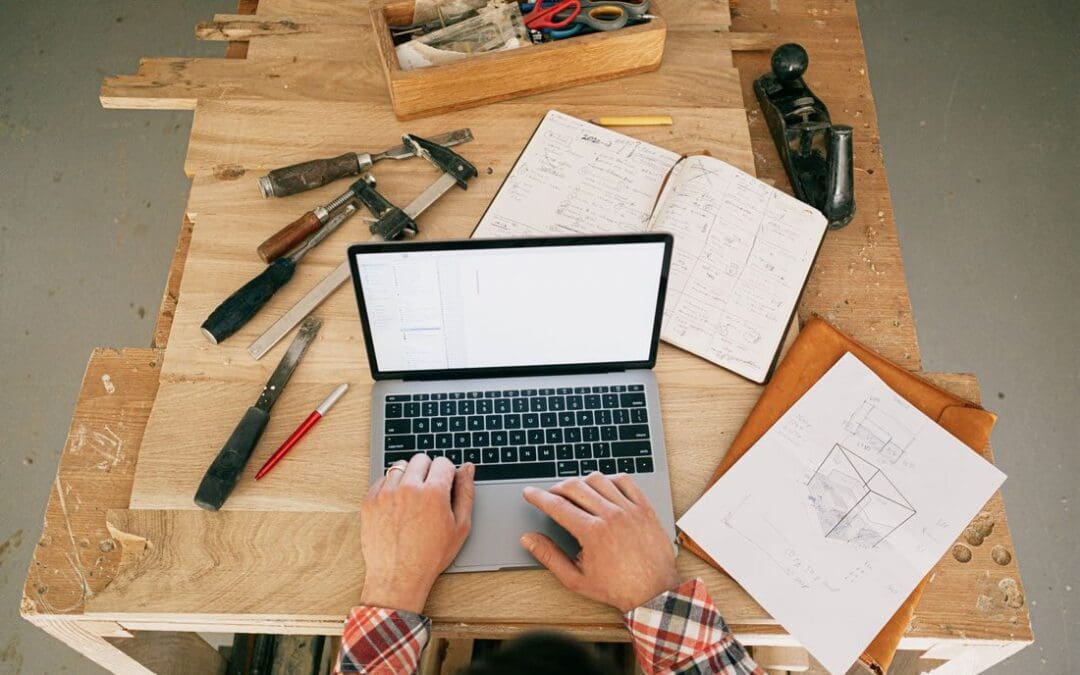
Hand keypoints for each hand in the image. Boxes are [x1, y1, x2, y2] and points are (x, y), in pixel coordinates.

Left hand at [360, 454, 474, 612]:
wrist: (398, 577)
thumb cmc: (430, 556)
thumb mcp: (460, 527)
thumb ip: (466, 493)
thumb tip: (467, 469)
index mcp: (434, 493)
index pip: (443, 462)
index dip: (447, 474)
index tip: (445, 484)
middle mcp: (408, 488)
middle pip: (421, 459)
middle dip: (428, 471)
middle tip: (429, 491)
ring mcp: (386, 494)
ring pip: (400, 466)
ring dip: (408, 476)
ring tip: (412, 497)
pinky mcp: (370, 501)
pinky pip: (382, 479)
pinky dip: (391, 486)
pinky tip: (398, 504)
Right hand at [521, 472, 679, 611]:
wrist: (654, 592)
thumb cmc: (617, 588)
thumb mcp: (576, 579)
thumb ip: (549, 556)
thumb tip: (529, 540)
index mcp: (592, 532)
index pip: (557, 505)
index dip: (538, 497)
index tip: (529, 493)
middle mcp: (611, 515)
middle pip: (575, 487)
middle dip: (556, 488)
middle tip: (551, 496)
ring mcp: (629, 509)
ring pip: (598, 479)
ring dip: (582, 482)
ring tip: (576, 492)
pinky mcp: (644, 508)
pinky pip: (625, 481)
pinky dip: (610, 479)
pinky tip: (604, 488)